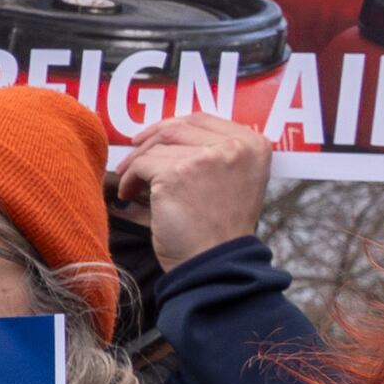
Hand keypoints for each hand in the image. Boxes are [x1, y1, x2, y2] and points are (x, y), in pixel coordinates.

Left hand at [115, 112, 270, 260]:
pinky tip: (129, 195)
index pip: (203, 119)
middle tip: (130, 158)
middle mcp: (235, 147)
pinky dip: (129, 179)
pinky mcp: (177, 173)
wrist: (213, 264)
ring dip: (135, 164)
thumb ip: (217, 155)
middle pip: (176, 127)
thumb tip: (168, 133)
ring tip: (131, 185)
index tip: (151, 137)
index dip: (171, 125)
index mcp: (254, 145)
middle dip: (148, 142)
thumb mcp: (234, 182)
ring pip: (156, 147)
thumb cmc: (218, 230)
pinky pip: (141, 165)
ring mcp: (206, 158)